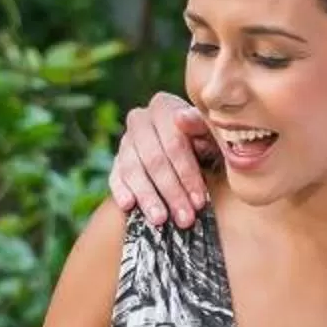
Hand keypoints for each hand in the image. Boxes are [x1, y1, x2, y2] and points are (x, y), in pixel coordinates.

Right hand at [109, 93, 216, 226]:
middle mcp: (140, 119)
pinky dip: (121, 191)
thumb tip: (181, 118)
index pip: (173, 143)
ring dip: (147, 197)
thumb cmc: (208, 143)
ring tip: (160, 220)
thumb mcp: (212, 136)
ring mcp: (125, 140)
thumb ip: (200, 126)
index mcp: (164, 106)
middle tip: (185, 219)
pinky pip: (114, 176)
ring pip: (132, 169)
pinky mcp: (116, 160)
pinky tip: (129, 206)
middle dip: (171, 192)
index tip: (200, 201)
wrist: (190, 148)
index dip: (187, 174)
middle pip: (153, 159)